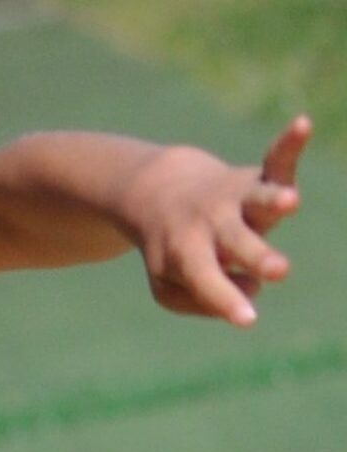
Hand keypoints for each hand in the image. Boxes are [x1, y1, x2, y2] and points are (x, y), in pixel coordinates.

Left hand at [128, 116, 308, 326]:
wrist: (157, 195)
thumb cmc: (173, 252)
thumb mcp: (169, 285)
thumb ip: (203, 299)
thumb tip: (252, 287)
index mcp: (185, 255)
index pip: (206, 282)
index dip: (226, 300)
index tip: (248, 319)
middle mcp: (211, 226)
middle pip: (238, 244)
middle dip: (258, 256)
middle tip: (279, 271)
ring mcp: (234, 200)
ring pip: (257, 200)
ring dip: (275, 201)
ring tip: (291, 201)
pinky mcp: (255, 179)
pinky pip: (274, 158)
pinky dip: (289, 143)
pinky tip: (303, 124)